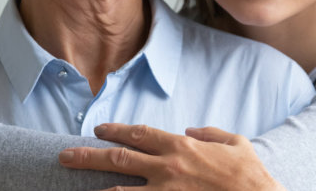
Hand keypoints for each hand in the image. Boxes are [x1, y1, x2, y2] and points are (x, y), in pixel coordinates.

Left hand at [58, 123, 284, 190]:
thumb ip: (211, 133)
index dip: (116, 131)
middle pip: (118, 158)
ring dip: (94, 189)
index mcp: (181, 146)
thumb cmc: (251, 176)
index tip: (99, 130)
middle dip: (88, 156)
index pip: (139, 134)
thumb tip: (193, 130)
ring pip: (120, 190)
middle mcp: (167, 168)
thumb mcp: (236, 143)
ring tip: (71, 185)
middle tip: (64, 155)